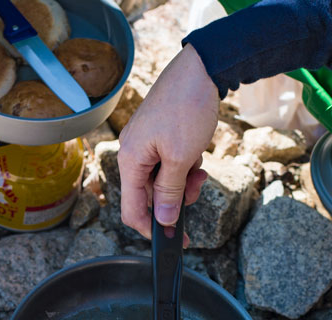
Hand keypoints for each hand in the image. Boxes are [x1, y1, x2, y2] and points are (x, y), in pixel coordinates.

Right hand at [117, 44, 218, 239]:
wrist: (201, 69)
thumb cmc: (187, 108)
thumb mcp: (181, 159)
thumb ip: (170, 193)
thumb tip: (163, 221)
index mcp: (130, 160)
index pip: (131, 209)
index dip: (151, 229)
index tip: (174, 239)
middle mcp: (132, 153)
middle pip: (148, 195)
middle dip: (174, 199)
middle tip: (196, 190)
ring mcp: (145, 143)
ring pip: (161, 180)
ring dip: (182, 182)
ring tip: (200, 170)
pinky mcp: (158, 136)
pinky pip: (168, 163)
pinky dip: (184, 166)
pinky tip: (197, 154)